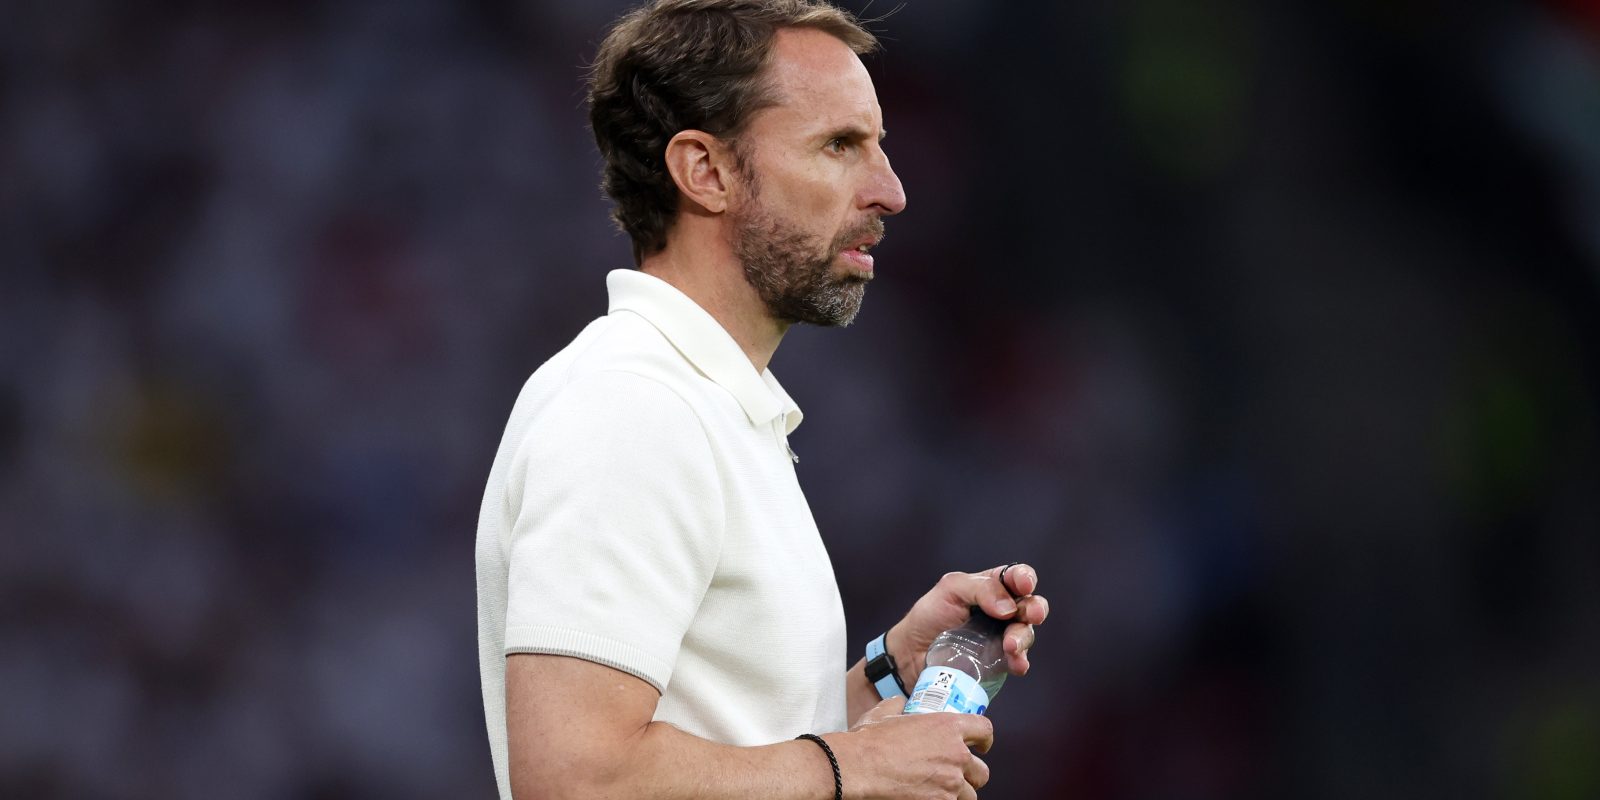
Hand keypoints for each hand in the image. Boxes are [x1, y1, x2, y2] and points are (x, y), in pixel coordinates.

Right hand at [826, 697, 992, 799]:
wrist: (858, 767)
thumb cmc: (869, 741)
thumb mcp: (885, 712)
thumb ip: (899, 706)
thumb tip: (901, 703)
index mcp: (948, 727)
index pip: (985, 730)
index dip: (985, 739)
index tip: (982, 745)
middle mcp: (956, 755)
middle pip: (982, 772)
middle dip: (972, 776)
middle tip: (957, 776)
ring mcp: (950, 783)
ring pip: (970, 796)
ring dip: (958, 794)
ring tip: (942, 792)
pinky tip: (929, 798)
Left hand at [887, 563, 1049, 683]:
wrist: (912, 654)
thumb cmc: (929, 616)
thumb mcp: (950, 590)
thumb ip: (980, 589)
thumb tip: (1008, 606)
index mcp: (990, 586)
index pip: (1015, 576)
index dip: (1025, 577)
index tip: (1023, 585)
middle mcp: (1002, 610)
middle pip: (1030, 605)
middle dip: (1035, 608)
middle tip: (1031, 615)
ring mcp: (1002, 636)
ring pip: (1026, 633)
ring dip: (1023, 637)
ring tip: (1010, 645)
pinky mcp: (1000, 661)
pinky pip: (1018, 659)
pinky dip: (1020, 660)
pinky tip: (1016, 663)